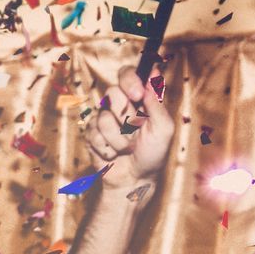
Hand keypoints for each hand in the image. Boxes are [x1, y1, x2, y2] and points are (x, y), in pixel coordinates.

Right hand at [86, 68, 174, 191]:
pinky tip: (114, 154)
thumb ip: (157, 102)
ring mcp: (103, 119)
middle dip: (126, 116)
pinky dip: (108, 148)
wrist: (135, 180)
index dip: (129, 80)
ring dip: (119, 138)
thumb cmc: (153, 154)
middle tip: (136, 130)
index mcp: (138, 98)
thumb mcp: (163, 128)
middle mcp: (119, 105)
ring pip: (103, 118)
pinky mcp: (91, 135)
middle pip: (111, 93)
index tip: (137, 95)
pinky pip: (94, 134)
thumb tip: (153, 73)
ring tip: (127, 148)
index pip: (126, 74)